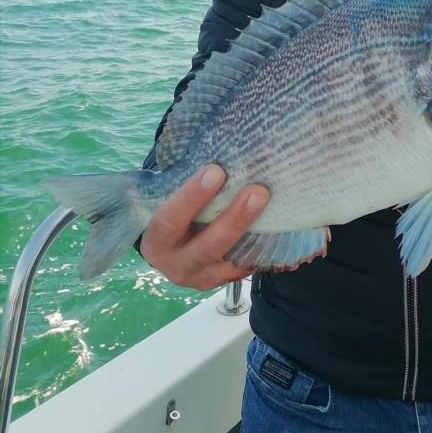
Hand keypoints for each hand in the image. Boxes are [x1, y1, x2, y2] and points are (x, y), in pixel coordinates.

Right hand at [140, 164, 268, 289]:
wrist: (170, 247)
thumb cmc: (172, 211)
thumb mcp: (167, 200)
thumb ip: (183, 181)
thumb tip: (218, 150)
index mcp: (156, 239)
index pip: (170, 219)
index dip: (192, 196)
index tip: (216, 170)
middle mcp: (175, 264)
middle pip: (206, 247)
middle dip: (234, 220)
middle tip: (257, 191)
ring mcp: (199, 278)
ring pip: (228, 263)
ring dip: (252, 235)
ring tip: (271, 209)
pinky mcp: (219, 282)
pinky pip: (242, 269)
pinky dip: (259, 251)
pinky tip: (276, 231)